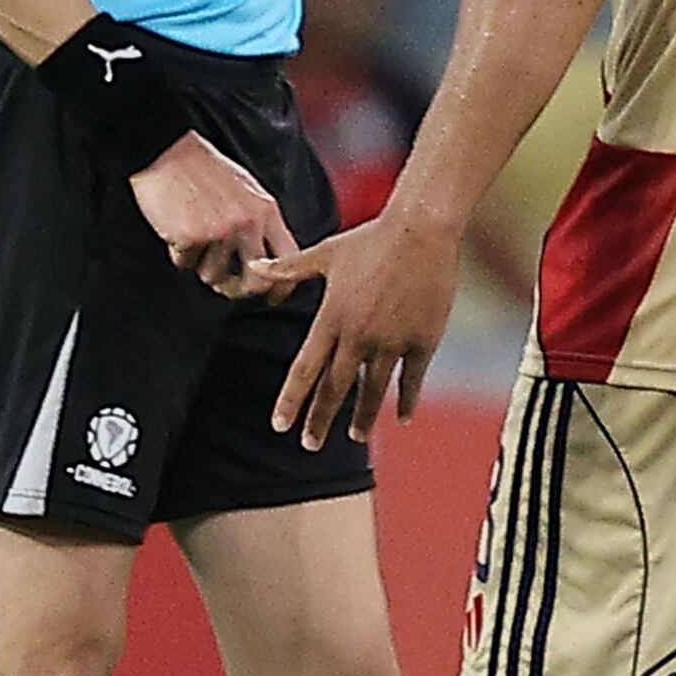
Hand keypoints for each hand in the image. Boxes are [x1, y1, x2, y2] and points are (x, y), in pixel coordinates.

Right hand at [134, 133, 295, 293]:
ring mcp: (219, 232)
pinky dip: (179, 253)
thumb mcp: (247, 191)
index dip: (283, 285)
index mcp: (266, 211)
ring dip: (200, 264)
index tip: (273, 296)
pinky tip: (177, 228)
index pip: (289, 258)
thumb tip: (264, 260)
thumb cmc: (205, 170)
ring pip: (213, 275)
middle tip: (226, 286)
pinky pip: (185, 263)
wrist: (168, 152)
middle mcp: (248, 223)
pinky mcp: (190, 237)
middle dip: (239, 290)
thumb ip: (259, 223)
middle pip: (255, 280)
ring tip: (194, 235)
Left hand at [249, 207, 466, 447]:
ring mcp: (392, 340)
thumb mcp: (325, 254)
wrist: (421, 231)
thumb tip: (252, 270)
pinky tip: (402, 418)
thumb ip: (288, 269)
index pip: (305, 370)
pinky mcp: (423, 339)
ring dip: (362, 417)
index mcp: (332, 318)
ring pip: (373, 390)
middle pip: (335, 388)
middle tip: (310, 444)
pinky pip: (412, 379)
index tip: (281, 426)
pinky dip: (406, 401)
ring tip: (355, 436)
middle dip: (320, 419)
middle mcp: (359, 336)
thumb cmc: (371, 239)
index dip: (292, 400)